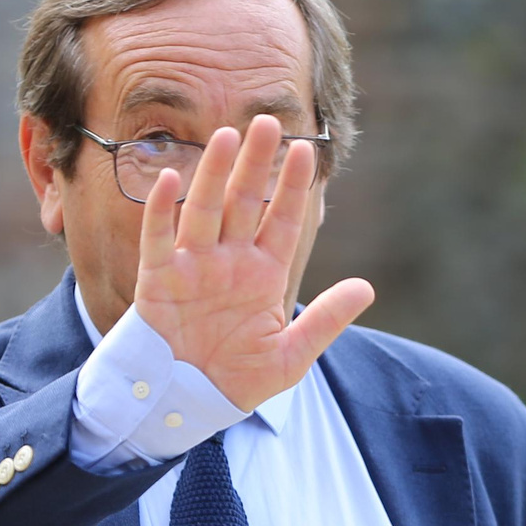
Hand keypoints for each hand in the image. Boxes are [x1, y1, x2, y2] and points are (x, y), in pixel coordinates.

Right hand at [131, 115, 373, 409]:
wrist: (185, 403)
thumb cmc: (236, 381)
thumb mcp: (291, 357)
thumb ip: (326, 321)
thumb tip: (366, 288)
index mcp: (263, 274)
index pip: (284, 220)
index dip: (294, 187)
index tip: (307, 152)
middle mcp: (230, 261)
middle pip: (245, 202)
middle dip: (257, 163)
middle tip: (268, 122)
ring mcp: (193, 266)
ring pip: (205, 209)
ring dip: (214, 174)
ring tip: (226, 137)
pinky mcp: (159, 279)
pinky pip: (159, 238)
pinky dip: (162, 210)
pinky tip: (170, 178)